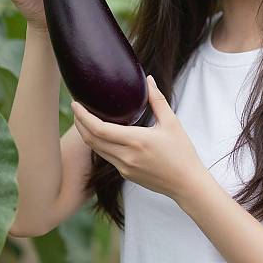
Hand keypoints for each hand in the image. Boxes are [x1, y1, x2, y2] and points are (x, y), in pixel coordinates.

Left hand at [71, 75, 207, 200]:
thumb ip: (157, 99)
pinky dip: (98, 143)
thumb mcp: (171, 122)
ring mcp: (124, 167)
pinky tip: (100, 133)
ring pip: (96, 149)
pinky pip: (106, 156)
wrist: (186, 184)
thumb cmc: (182, 152)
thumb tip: (148, 79)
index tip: (76, 103)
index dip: (83, 116)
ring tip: (83, 118)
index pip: (99, 129)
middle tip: (76, 107)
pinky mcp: (126, 174)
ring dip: (86, 134)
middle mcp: (126, 156)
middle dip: (79, 123)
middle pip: (91, 139)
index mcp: (136, 141)